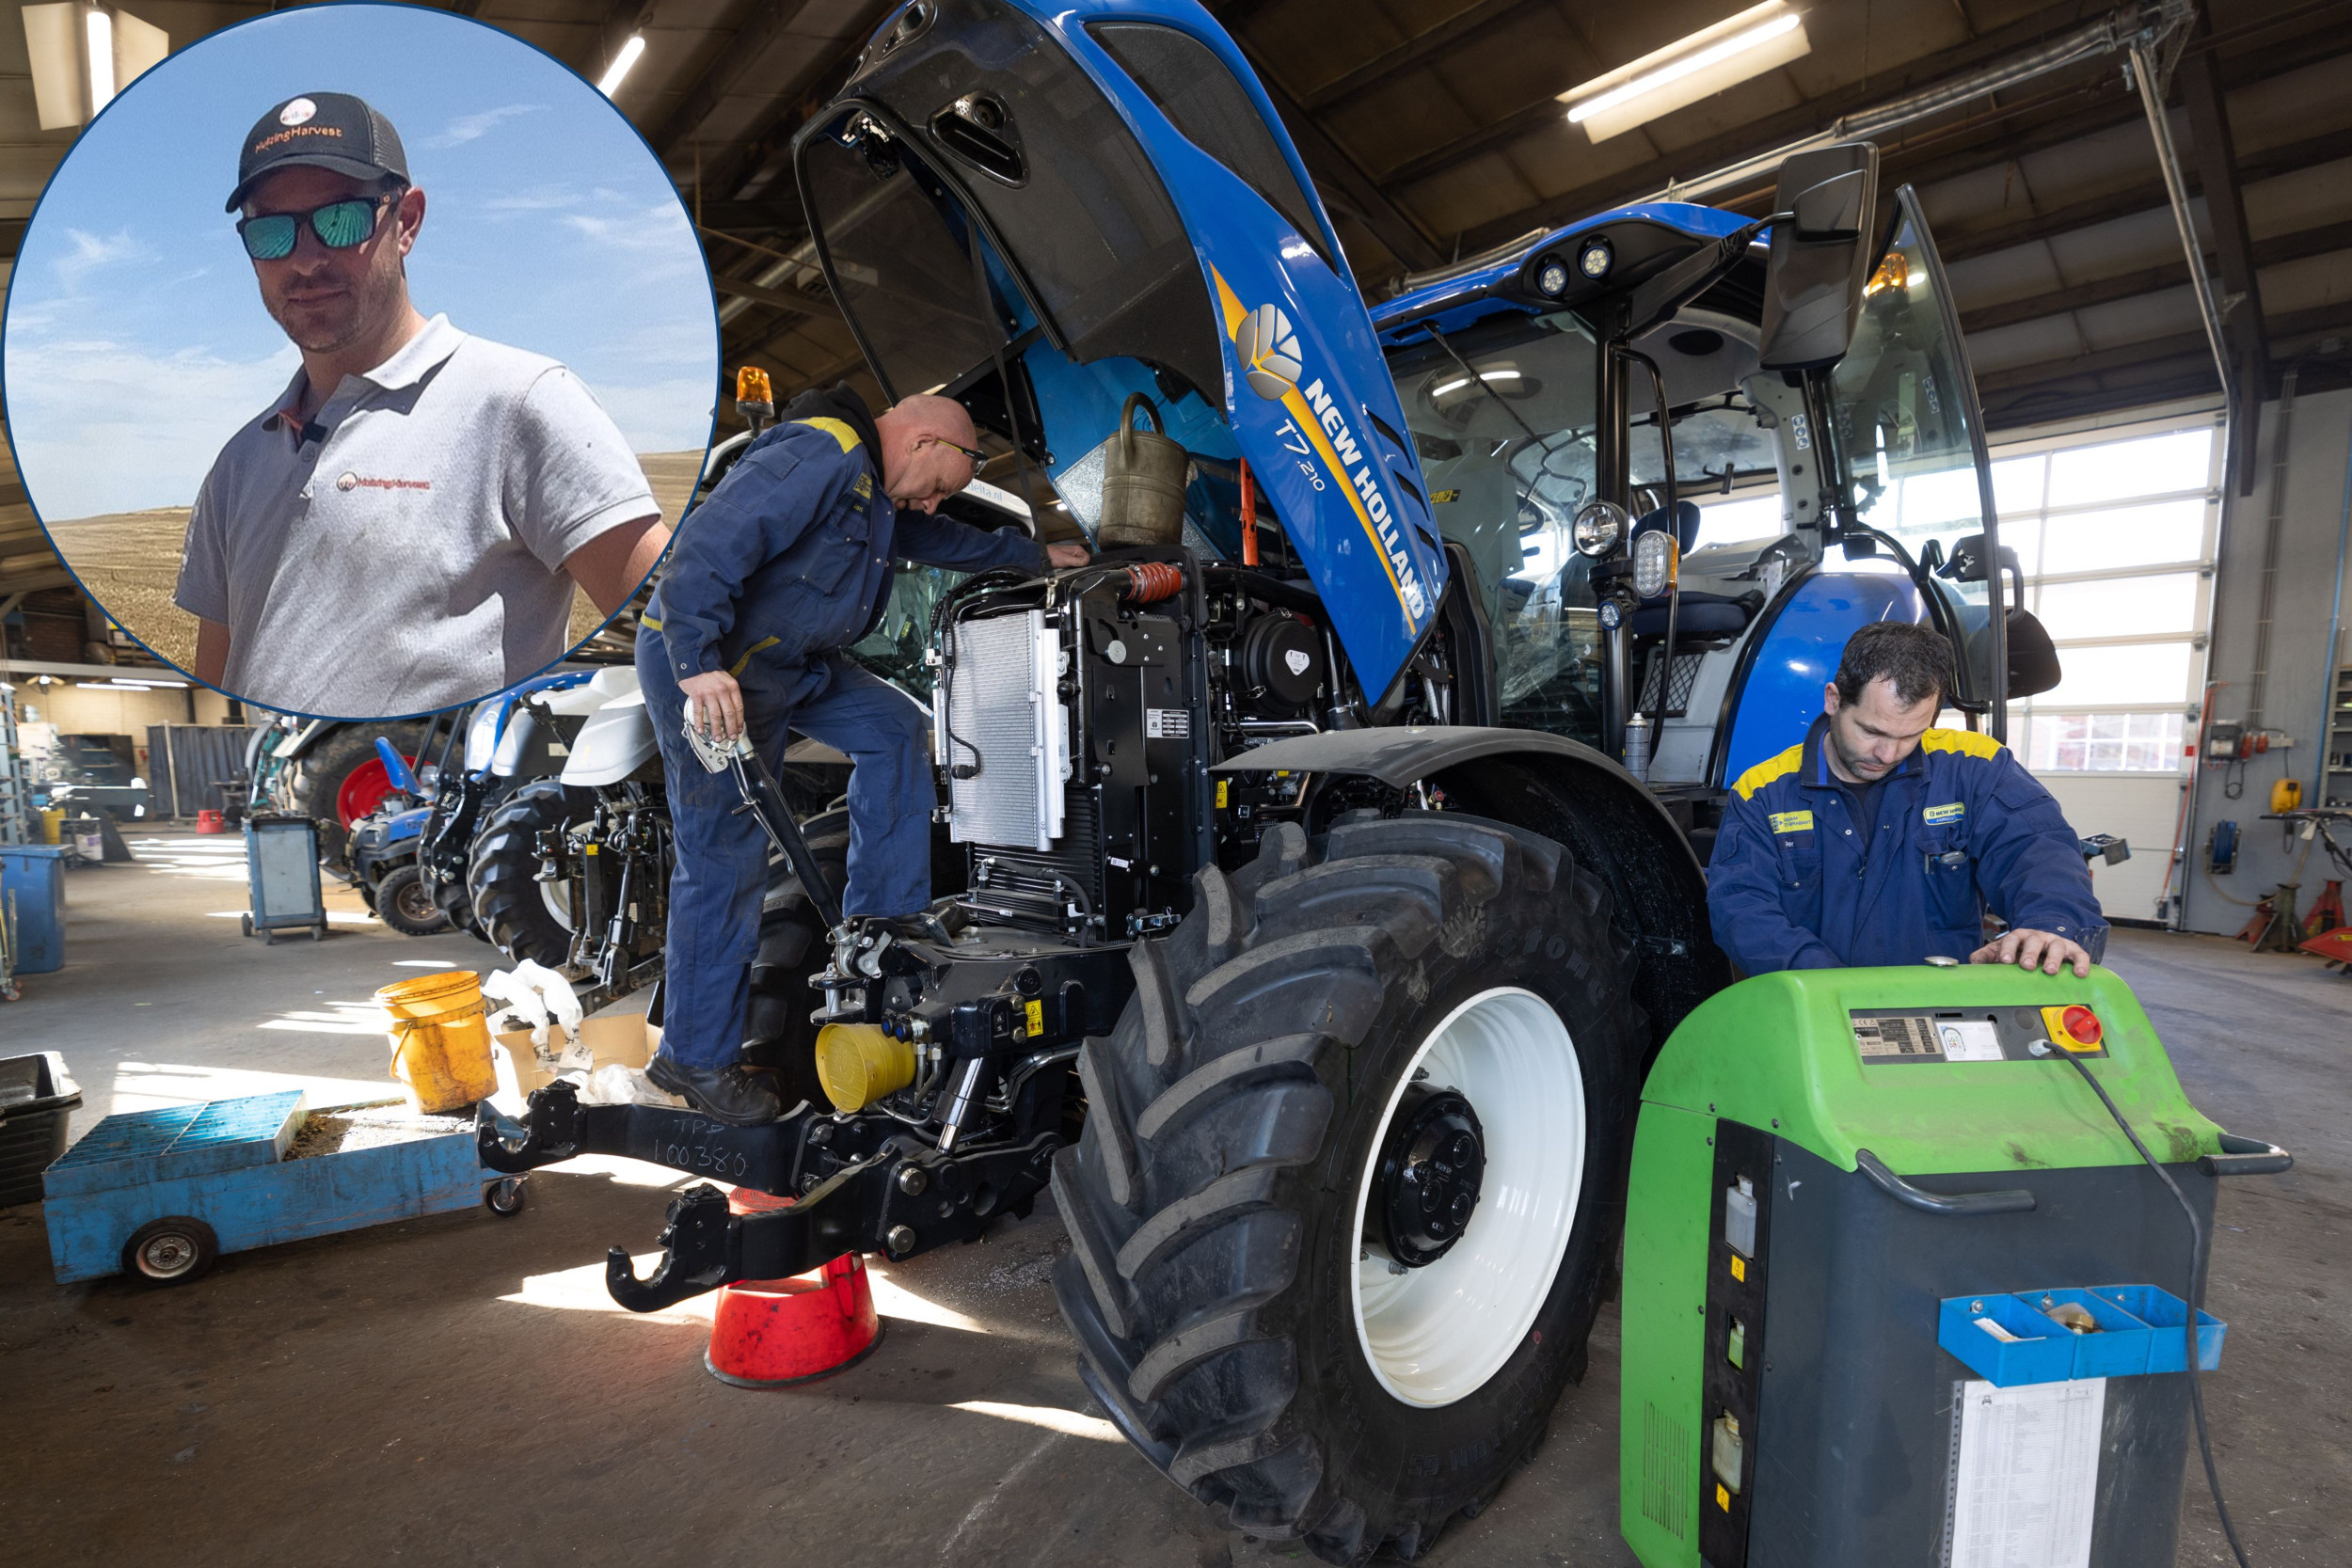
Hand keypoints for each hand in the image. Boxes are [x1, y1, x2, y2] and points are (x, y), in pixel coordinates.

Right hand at [677, 670, 743, 741]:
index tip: (739, 730)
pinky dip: (700, 723)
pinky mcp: (696, 695)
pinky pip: (699, 712)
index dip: (739, 721)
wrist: (695, 665)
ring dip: (716, 729)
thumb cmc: (711, 676)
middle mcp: (722, 690)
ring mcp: (708, 693)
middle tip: (731, 737)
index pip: (738, 707)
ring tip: (717, 738)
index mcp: (732, 687)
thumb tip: (734, 715)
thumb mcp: (726, 681)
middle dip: (730, 728)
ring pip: (715, 716)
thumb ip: (730, 695)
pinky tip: (701, 730)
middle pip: (729, 713)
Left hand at [1046, 542, 1090, 568]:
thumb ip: (1078, 561)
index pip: (1088, 558)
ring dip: (1075, 568)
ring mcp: (1072, 556)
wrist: (1042, 557)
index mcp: (1077, 549)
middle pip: (1084, 562)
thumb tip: (1088, 561)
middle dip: (1080, 567)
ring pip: (1079, 565)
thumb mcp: (1067, 559)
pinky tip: (1066, 568)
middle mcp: (1075, 552)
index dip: (1085, 564)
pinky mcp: (1068, 560)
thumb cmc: (1052, 556)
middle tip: (1072, 567)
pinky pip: (1073, 566)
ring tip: (1067, 567)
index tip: (1079, 567)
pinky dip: (1071, 568)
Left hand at [1969, 928, 2091, 977]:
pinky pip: (2079, 955)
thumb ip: (1986, 956)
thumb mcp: (2002, 950)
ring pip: (2056, 947)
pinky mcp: (2073, 950)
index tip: (2004, 960)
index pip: (2011, 939)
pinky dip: (2081, 963)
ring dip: (2053, 959)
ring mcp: (2056, 943)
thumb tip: (1973, 963)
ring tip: (2049, 971)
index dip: (2007, 949)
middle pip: (2034, 941)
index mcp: (2019, 936)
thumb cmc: (2021, 949)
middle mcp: (2038, 937)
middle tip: (2026, 965)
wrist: (2044, 940)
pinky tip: (2079, 973)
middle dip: (2029, 953)